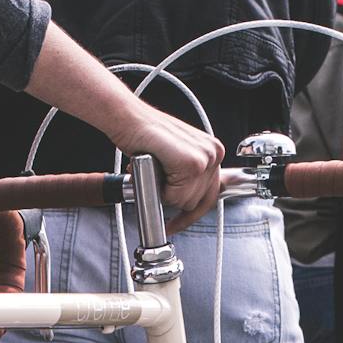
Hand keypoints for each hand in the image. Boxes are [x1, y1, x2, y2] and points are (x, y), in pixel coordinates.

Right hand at [112, 102, 222, 224]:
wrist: (128, 119)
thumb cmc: (144, 137)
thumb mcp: (175, 157)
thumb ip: (187, 176)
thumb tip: (188, 201)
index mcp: (213, 151)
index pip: (209, 195)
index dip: (190, 214)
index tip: (175, 224)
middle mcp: (214, 153)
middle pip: (196, 201)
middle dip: (172, 198)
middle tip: (152, 178)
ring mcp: (205, 158)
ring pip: (185, 201)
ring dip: (163, 192)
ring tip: (151, 170)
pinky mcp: (192, 163)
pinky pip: (175, 197)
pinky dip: (159, 190)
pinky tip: (152, 170)